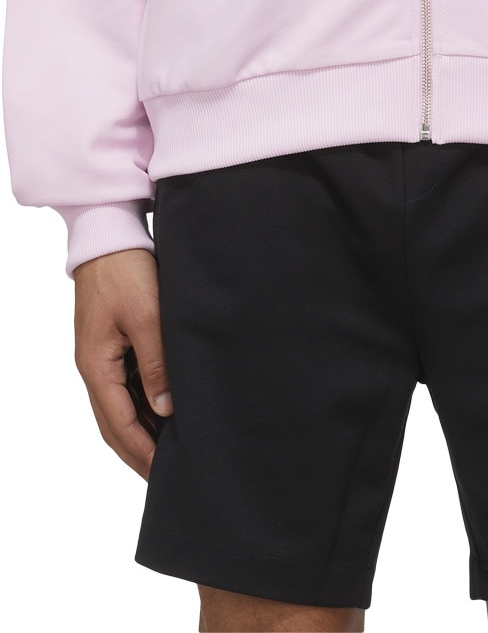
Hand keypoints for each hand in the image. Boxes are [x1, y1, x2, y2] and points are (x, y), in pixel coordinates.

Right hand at [73, 247, 173, 479]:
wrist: (109, 233)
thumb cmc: (126, 270)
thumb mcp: (146, 316)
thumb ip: (156, 363)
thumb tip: (165, 408)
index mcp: (96, 366)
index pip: (118, 424)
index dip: (141, 452)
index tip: (163, 475)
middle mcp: (94, 366)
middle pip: (114, 423)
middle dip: (138, 451)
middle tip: (166, 476)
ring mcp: (101, 355)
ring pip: (119, 406)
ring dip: (140, 429)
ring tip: (169, 451)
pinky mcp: (112, 343)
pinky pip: (125, 385)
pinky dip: (142, 405)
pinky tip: (163, 412)